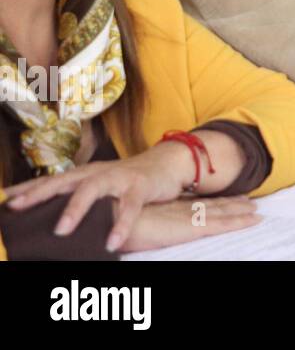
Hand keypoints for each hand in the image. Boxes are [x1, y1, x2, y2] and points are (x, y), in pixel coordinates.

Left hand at [2, 141, 191, 250]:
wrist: (168, 163)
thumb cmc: (128, 178)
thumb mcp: (100, 183)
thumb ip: (78, 194)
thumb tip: (50, 214)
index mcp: (85, 173)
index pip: (51, 180)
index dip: (26, 189)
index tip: (4, 199)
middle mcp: (98, 172)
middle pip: (64, 180)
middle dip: (39, 194)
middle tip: (17, 209)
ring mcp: (119, 178)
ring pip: (93, 189)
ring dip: (76, 208)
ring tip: (61, 230)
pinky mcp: (140, 187)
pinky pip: (130, 207)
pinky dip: (121, 225)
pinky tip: (112, 242)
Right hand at [121, 197, 259, 252]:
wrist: (109, 218)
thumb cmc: (110, 221)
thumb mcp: (128, 221)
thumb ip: (137, 222)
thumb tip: (129, 227)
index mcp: (165, 208)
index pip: (192, 204)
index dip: (209, 201)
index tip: (223, 198)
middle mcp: (180, 210)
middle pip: (210, 205)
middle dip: (229, 203)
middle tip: (248, 201)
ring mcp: (187, 217)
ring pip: (221, 212)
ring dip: (239, 211)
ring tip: (256, 209)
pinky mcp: (191, 227)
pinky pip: (221, 224)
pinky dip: (239, 222)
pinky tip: (254, 220)